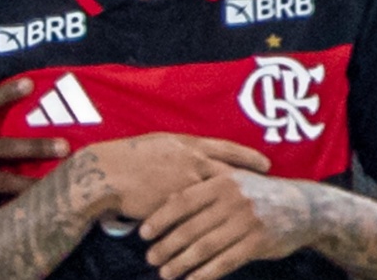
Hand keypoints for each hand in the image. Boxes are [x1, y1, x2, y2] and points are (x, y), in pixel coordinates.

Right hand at [89, 133, 270, 221]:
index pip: (226, 149)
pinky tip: (223, 231)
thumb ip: (180, 151)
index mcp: (187, 145)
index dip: (248, 157)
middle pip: (231, 173)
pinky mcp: (177, 207)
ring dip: (235, 207)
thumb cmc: (128, 156)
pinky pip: (200, 216)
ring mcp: (185, 185)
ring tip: (251, 216)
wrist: (107, 175)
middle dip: (252, 183)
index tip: (266, 163)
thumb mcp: (158, 144)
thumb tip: (193, 155)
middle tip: (269, 190)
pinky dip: (214, 223)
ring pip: (219, 197)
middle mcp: (191, 163)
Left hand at [140, 171, 315, 279]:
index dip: (160, 218)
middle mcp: (232, 200)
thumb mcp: (233, 181)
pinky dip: (206, 273)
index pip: (182, 201)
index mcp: (221, 181)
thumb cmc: (258, 194)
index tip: (143, 233)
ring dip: (182, 262)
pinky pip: (226, 261)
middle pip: (191, 227)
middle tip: (150, 257)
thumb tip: (166, 200)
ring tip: (165, 272)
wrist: (304, 207)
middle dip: (167, 245)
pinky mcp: (258, 242)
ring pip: (205, 247)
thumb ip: (203, 189)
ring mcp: (246, 222)